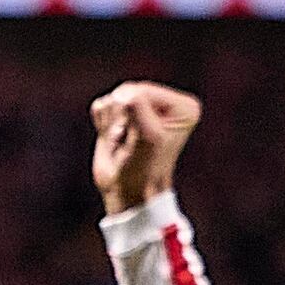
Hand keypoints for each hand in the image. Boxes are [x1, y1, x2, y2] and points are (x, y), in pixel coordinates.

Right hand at [90, 82, 201, 215]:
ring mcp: (143, 107)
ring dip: (110, 124)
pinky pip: (101, 105)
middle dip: (120, 119)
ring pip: (113, 98)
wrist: (127, 193)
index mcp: (183, 107)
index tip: (136, 140)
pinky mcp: (122, 114)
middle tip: (126, 143)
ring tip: (121, 143)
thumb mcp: (147, 138)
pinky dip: (102, 125)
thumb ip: (137, 108)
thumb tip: (122, 94)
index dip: (131, 115)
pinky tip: (114, 140)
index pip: (142, 91)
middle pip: (127, 91)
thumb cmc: (143, 170)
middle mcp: (166, 103)